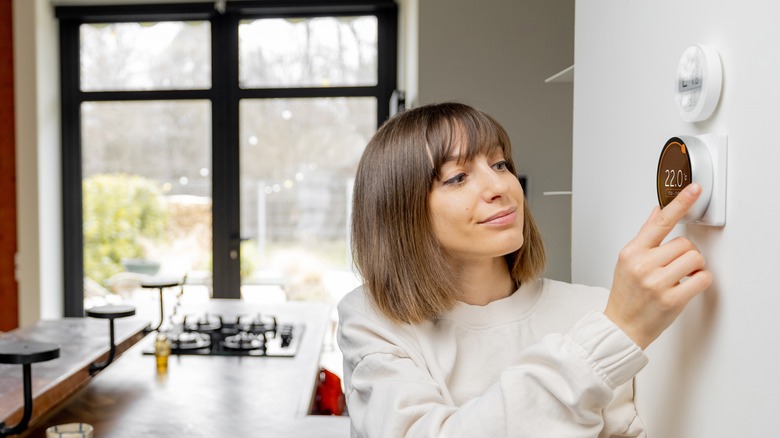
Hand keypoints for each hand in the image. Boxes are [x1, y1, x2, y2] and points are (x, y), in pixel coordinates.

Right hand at [604, 183, 712, 348]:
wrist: (622, 326)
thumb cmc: (626, 294)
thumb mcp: (627, 261)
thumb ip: (645, 236)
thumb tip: (658, 212)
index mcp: (632, 252)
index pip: (660, 222)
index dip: (680, 203)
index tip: (694, 190)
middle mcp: (643, 265)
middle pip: (684, 243)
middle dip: (685, 254)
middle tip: (674, 266)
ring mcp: (657, 283)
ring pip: (694, 259)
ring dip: (694, 268)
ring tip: (679, 278)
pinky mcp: (671, 300)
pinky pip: (702, 279)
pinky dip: (700, 281)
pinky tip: (686, 286)